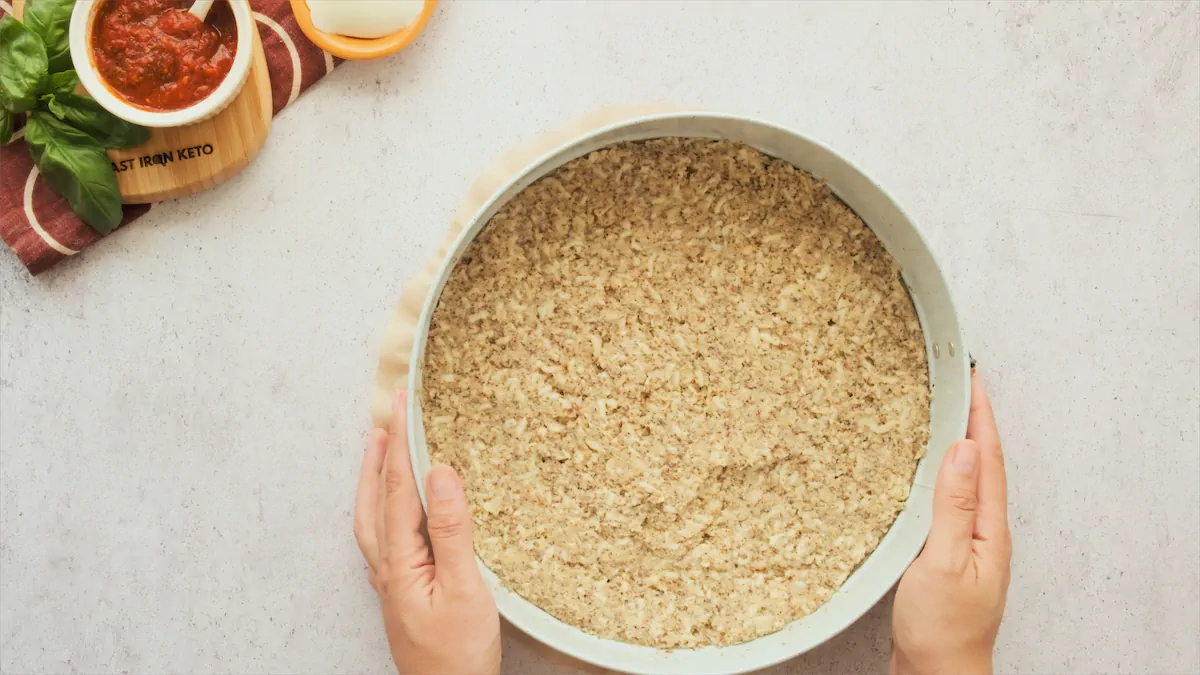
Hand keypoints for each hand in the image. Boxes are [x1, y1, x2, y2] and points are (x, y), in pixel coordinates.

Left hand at [354, 390, 501, 674]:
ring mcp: (391, 581)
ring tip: (381, 449)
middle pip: (375, 499)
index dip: (402, 442)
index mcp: (400, 560)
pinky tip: (396, 506)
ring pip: (372, 517)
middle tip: (386, 416)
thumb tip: (441, 474)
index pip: (398, 488)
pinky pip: (382, 535)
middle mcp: (387, 567)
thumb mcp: (465, 589)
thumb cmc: (458, 654)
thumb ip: (452, 529)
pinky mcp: (401, 592)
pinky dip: (383, 506)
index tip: (402, 403)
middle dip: (380, 455)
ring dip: (376, 479)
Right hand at [891, 371, 1010, 674]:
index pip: (989, 458)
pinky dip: (938, 475)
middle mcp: (984, 533)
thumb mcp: (944, 561)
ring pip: (964, 481)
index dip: (980, 414)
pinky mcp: (946, 557)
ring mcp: (967, 545)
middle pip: (982, 463)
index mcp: (989, 529)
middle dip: (972, 420)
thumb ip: (955, 505)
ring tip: (941, 413)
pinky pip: (947, 502)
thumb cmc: (941, 629)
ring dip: (956, 444)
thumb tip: (964, 449)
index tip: (970, 375)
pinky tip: (921, 473)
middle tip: (956, 382)